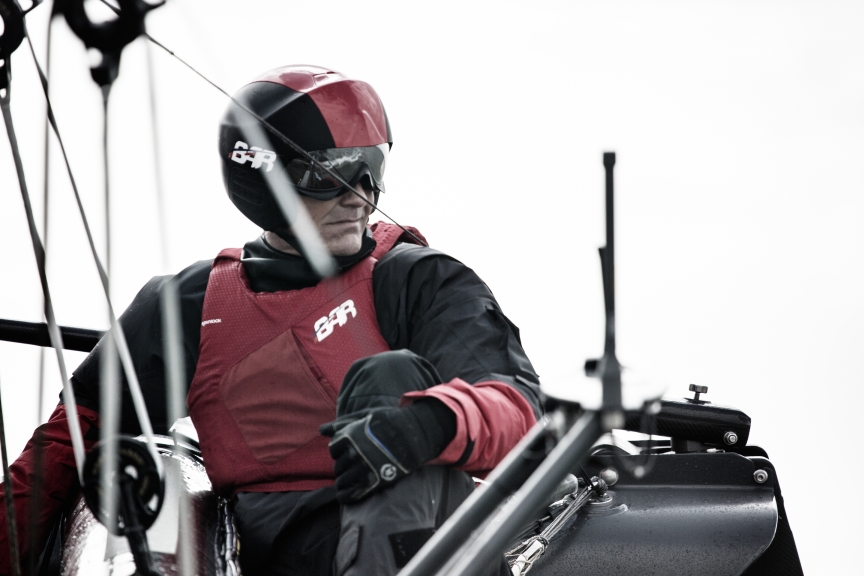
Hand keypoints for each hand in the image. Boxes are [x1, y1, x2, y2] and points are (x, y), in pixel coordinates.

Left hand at [320, 401, 454, 502]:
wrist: (415, 433)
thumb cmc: (389, 421)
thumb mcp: (365, 415)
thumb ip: (342, 423)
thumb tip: (321, 429)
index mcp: (349, 437)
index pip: (334, 449)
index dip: (340, 450)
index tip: (349, 451)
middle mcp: (353, 454)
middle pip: (337, 466)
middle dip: (343, 466)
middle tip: (353, 465)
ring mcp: (363, 469)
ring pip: (342, 481)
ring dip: (344, 481)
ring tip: (352, 479)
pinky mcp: (374, 482)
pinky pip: (351, 495)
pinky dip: (346, 496)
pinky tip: (348, 494)